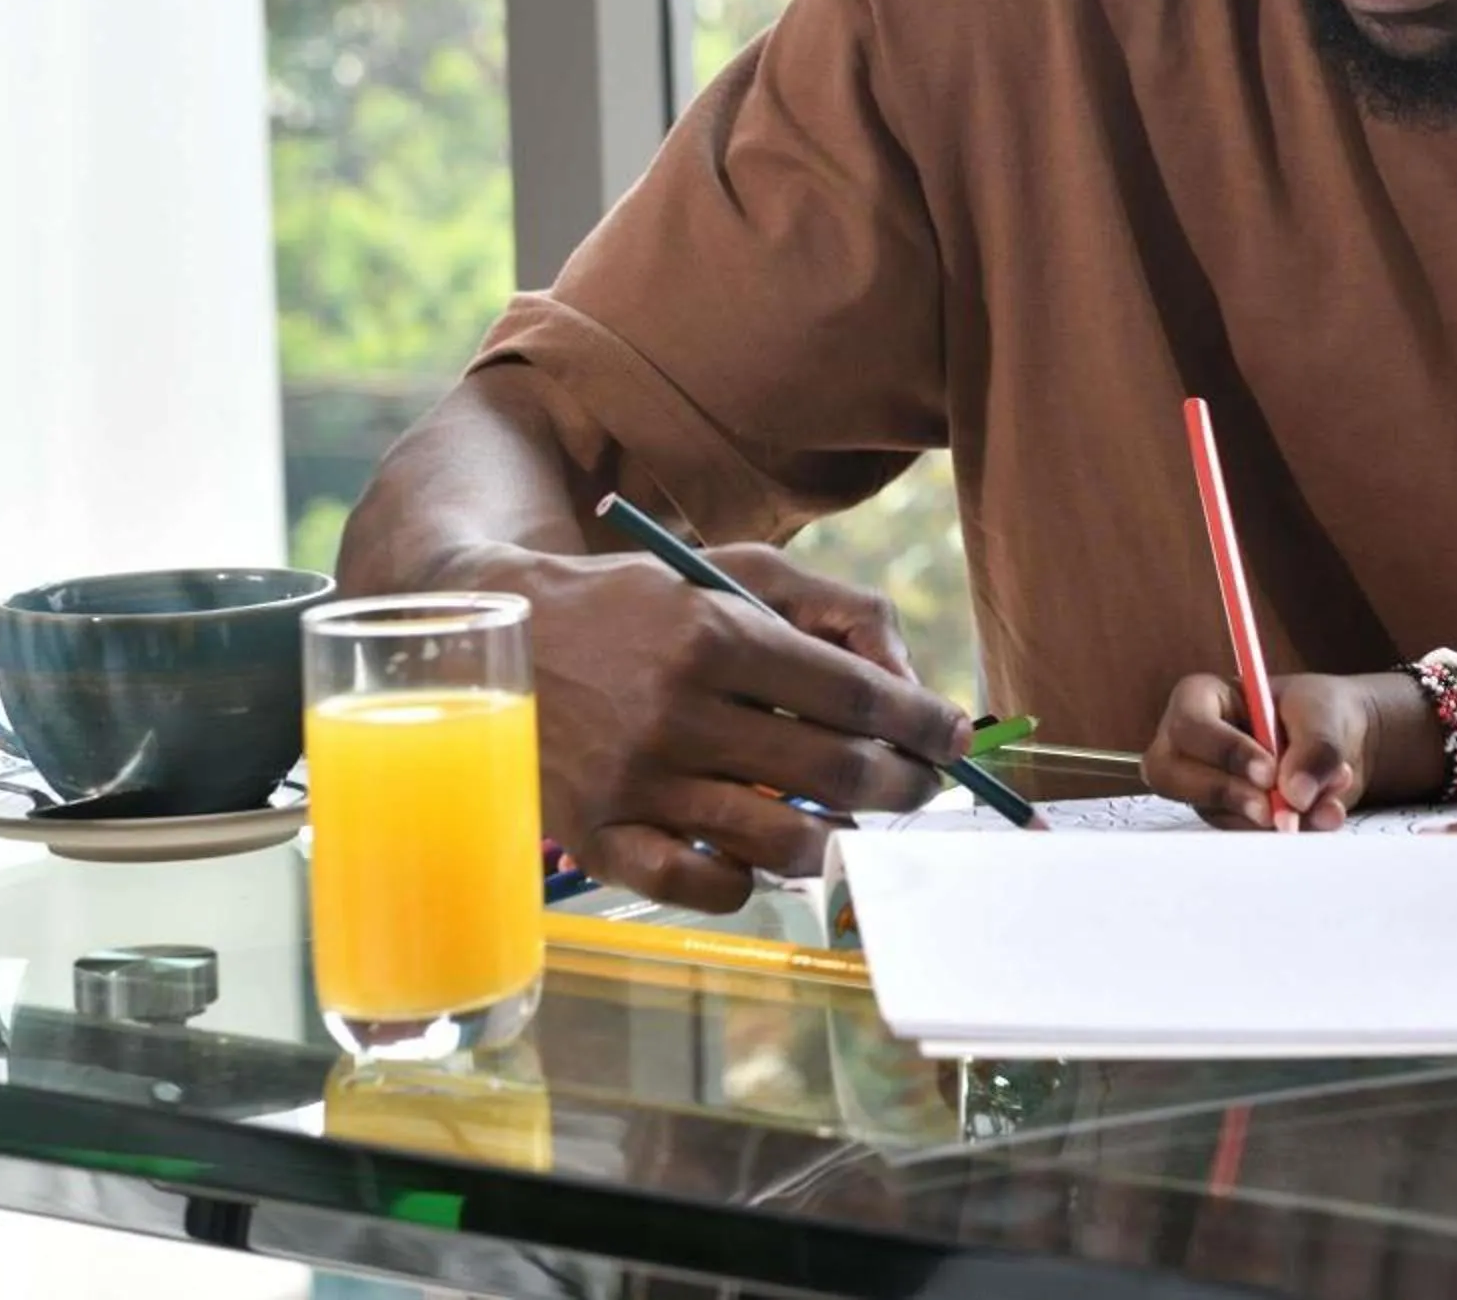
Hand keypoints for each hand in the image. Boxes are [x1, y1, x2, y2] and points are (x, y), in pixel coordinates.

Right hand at [501, 541, 974, 909]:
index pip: (857, 696)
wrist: (500, 640)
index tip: (956, 738)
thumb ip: (834, 609)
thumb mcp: (733, 571)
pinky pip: (701, 886)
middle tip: (920, 785)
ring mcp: (635, 780)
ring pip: (782, 839)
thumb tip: (908, 685)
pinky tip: (760, 854)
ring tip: (849, 822)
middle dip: (902, 785)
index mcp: (716, 633)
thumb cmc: (640, 605)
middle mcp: (678, 709)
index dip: (924, 724)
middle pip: (834, 771)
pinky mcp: (598, 836)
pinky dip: (750, 881)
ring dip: (839, 839)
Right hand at [1143, 670, 1438, 829]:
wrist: (1341, 739)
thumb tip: (1296, 796)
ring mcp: (1203, 786)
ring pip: (1212, 813)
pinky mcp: (1227, 817)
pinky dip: (1284, 831)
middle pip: (1170, 775)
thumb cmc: (1317, 709)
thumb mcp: (1322, 713)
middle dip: (1228, 795)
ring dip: (1271, 817)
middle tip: (1277, 811)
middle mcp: (1190, 745)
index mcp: (1201, 699)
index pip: (1189, 724)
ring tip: (1327, 804)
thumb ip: (1315, 747)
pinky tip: (1323, 816)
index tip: (1269, 772)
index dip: (1224, 751)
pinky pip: (1242, 835)